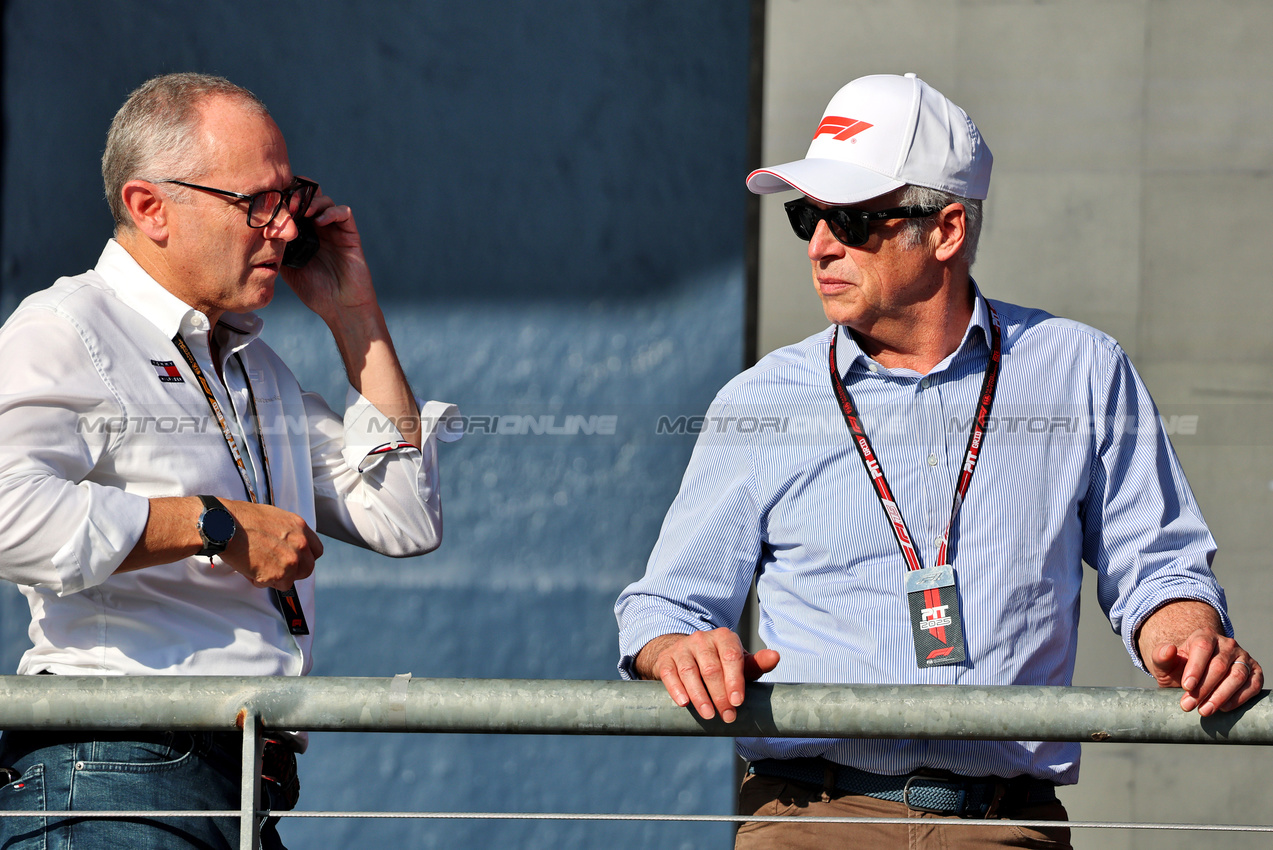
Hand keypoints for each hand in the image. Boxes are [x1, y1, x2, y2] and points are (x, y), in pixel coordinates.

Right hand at [218, 501, 323, 590]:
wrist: (227, 525)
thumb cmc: (243, 519)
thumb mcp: (275, 517)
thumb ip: (287, 533)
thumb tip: (286, 543)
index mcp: (300, 528)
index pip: (315, 551)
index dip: (304, 558)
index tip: (296, 561)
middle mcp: (300, 544)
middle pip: (307, 568)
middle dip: (292, 571)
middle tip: (276, 568)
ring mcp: (290, 560)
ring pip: (291, 579)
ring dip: (277, 577)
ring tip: (260, 566)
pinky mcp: (278, 574)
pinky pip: (275, 585)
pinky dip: (263, 582)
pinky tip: (253, 569)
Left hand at [280, 183, 377, 324]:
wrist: (340, 307)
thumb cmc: (316, 291)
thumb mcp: (288, 268)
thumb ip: (278, 249)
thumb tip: (260, 232)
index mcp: (304, 234)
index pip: (295, 207)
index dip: (285, 199)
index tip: (274, 202)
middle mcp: (320, 229)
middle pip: (310, 197)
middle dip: (299, 194)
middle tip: (287, 201)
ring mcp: (335, 231)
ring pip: (326, 201)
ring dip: (313, 201)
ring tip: (302, 210)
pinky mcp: (350, 236)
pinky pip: (344, 213)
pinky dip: (332, 212)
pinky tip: (320, 221)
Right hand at [634, 628, 779, 722]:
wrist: (685, 655)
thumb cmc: (719, 662)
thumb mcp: (739, 663)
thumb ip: (757, 663)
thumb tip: (775, 656)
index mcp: (724, 637)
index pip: (731, 657)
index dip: (734, 680)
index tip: (738, 702)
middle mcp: (702, 639)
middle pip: (711, 668)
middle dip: (720, 695)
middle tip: (727, 716)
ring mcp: (682, 648)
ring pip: (690, 672)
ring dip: (700, 696)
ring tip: (708, 715)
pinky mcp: (666, 659)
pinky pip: (669, 674)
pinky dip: (676, 689)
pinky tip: (684, 703)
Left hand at [1138, 600, 1263, 715]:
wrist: (1195, 677)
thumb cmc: (1179, 669)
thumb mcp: (1165, 664)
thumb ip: (1161, 656)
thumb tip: (1168, 649)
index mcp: (1204, 636)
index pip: (1202, 648)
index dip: (1195, 668)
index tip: (1186, 687)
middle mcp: (1227, 644)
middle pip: (1218, 665)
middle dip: (1203, 688)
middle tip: (1189, 705)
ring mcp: (1243, 658)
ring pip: (1237, 676)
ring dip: (1220, 696)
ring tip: (1204, 710)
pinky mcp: (1255, 672)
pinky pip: (1252, 685)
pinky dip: (1239, 698)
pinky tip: (1223, 708)